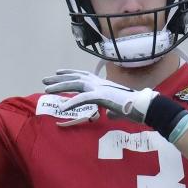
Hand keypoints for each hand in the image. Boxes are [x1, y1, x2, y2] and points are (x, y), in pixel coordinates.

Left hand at [41, 69, 157, 120]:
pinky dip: (71, 102)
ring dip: (59, 86)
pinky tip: (62, 108)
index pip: (82, 74)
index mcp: (102, 83)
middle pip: (74, 77)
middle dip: (58, 78)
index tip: (57, 72)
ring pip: (75, 84)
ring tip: (46, 89)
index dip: (69, 73)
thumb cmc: (133, 108)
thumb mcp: (118, 109)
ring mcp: (99, 88)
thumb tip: (109, 115)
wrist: (143, 107)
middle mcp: (99, 82)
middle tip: (44, 80)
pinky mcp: (101, 96)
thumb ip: (111, 111)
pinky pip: (82, 99)